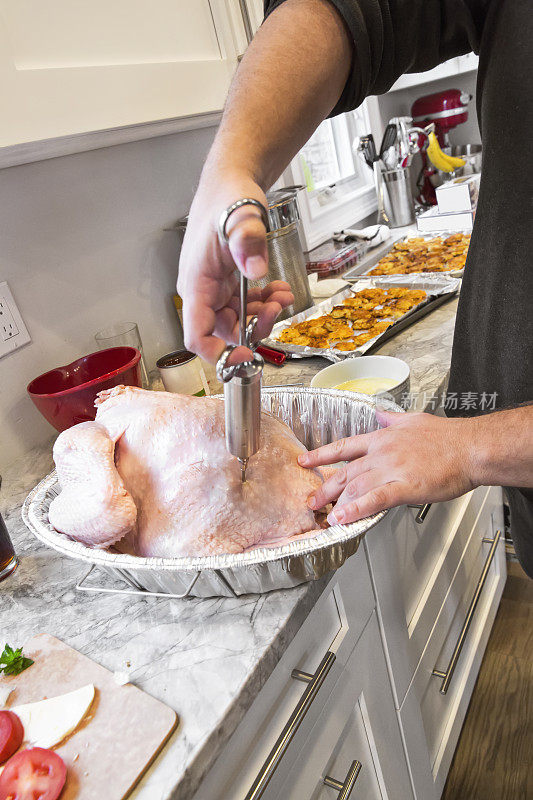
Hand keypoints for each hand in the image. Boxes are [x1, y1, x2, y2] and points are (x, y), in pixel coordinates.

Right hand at [177, 169, 293, 362]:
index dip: (218, 354)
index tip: (244, 356)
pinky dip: (263, 302)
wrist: (230, 183)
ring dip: (262, 315)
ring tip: (282, 295)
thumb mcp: (239, 216)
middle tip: (277, 309)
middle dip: (254, 327)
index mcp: (196, 284)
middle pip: (224, 333)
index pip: (196, 336)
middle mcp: (202, 292)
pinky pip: (245, 306)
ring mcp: (214, 289)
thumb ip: (246, 241)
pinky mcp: (227, 284)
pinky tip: (278, 289)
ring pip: (238, 321)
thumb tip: (255, 269)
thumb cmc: (226, 199)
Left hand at [298, 409, 477, 523]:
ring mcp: (393, 469)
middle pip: (346, 472)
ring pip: (356, 487)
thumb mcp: (412, 419)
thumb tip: (378, 412)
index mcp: (382, 439)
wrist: (470, 447)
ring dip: (337, 503)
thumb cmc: (447, 437)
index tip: (305, 461)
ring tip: (325, 516)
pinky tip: (344, 518)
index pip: (344, 446)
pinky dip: (357, 509)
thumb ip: (390, 418)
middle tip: (312, 501)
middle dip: (325, 488)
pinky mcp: (406, 486)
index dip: (322, 455)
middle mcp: (382, 453)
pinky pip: (376, 500)